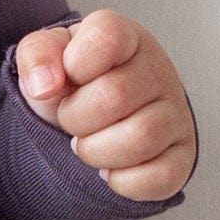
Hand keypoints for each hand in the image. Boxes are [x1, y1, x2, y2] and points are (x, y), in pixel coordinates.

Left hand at [14, 10, 195, 200]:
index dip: (74, 65)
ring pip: (140, 138)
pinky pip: (159, 177)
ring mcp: (176, 114)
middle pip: (114, 97)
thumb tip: (44, 85)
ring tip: (89, 144)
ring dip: (97, 152)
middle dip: (75, 118)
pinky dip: (123, 181)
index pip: (106, 38)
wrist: (98, 118)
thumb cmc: (75, 85)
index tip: (68, 78)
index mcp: (126, 38)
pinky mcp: (182, 156)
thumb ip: (37, 55)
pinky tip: (112, 168)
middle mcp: (158, 71)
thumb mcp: (48, 59)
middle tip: (73, 120)